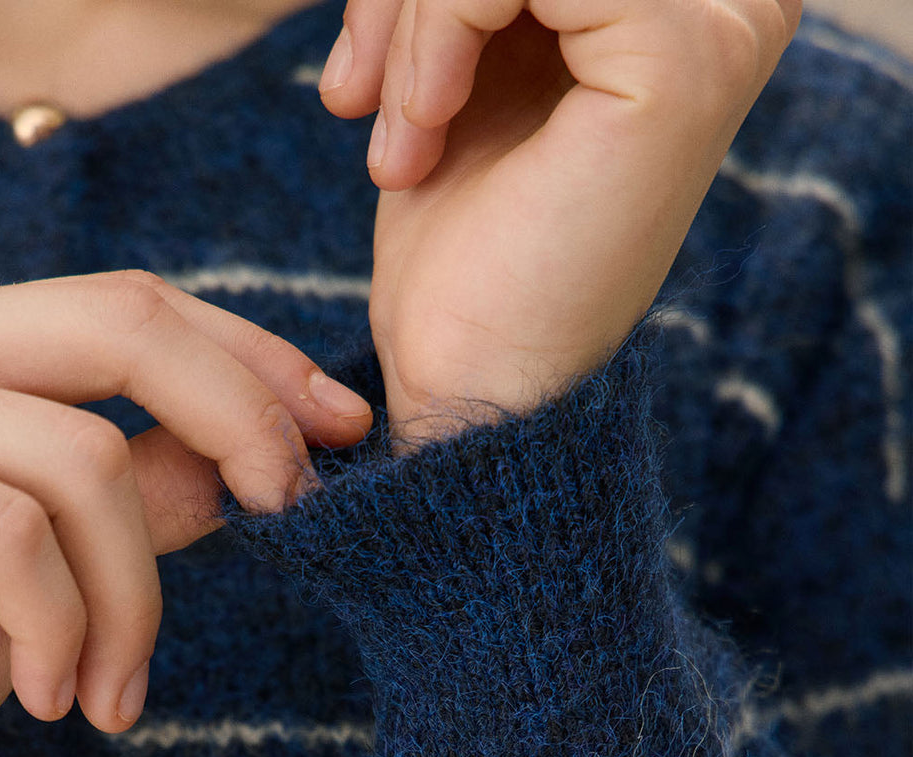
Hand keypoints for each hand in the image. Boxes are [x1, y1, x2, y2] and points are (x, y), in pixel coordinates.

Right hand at [0, 271, 371, 756]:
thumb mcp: (27, 590)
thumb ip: (123, 512)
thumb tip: (243, 469)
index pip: (120, 308)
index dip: (248, 357)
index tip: (339, 425)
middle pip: (116, 319)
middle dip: (242, 413)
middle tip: (294, 509)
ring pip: (76, 456)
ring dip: (132, 598)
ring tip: (112, 695)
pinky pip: (1, 531)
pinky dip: (56, 626)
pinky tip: (46, 699)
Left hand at [321, 0, 800, 439]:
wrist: (480, 389)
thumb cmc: (472, 264)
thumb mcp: (468, 80)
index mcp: (687, 11)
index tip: (364, 82)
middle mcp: (728, 6)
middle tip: (358, 97)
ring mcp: (716, 28)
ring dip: (412, 24)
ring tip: (393, 133)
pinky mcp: (680, 58)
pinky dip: (434, 35)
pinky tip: (419, 132)